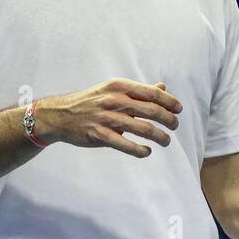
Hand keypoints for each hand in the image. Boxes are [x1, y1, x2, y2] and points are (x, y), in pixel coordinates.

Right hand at [35, 78, 181, 158]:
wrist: (60, 115)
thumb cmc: (90, 101)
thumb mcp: (112, 89)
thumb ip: (138, 90)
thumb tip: (162, 87)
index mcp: (119, 86)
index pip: (152, 93)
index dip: (169, 102)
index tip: (178, 110)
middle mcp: (114, 100)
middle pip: (152, 111)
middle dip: (168, 120)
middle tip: (175, 126)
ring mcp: (107, 118)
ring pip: (143, 129)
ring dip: (159, 137)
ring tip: (165, 141)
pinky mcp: (100, 135)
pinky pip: (127, 145)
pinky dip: (141, 150)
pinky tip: (147, 151)